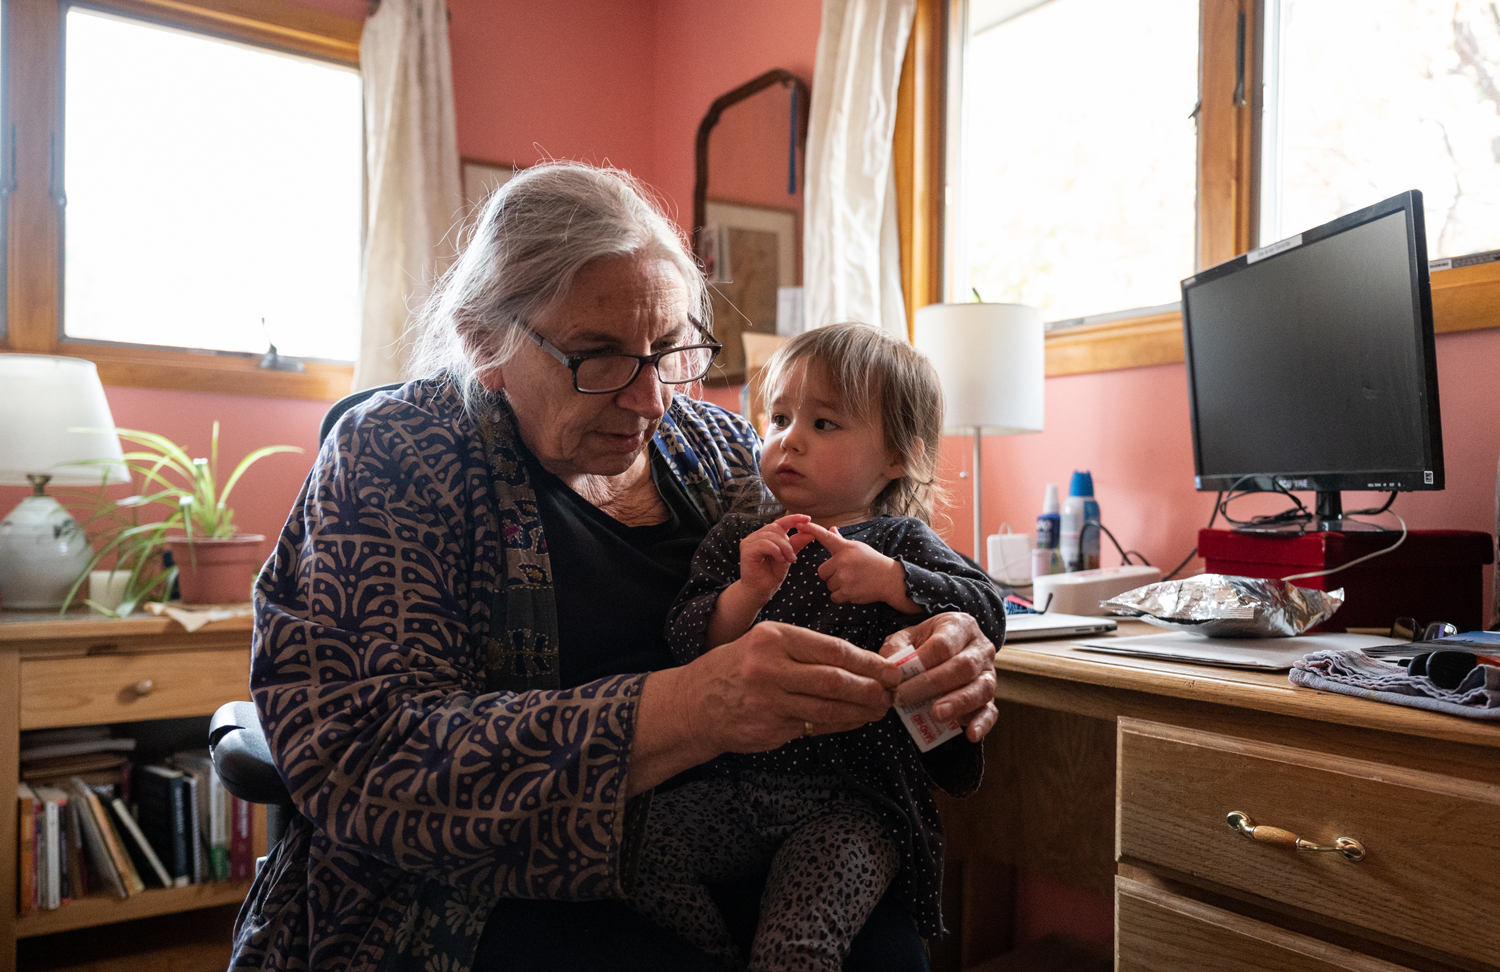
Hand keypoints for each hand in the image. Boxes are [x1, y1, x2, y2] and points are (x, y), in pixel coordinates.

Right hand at [680, 621, 901, 754]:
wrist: (694, 704)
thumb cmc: (735, 668)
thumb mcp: (763, 643)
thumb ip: (803, 649)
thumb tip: (856, 661)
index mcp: (773, 638)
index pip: (832, 649)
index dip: (867, 661)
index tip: (889, 668)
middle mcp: (770, 668)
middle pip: (834, 681)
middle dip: (870, 688)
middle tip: (892, 692)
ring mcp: (769, 702)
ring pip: (828, 708)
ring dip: (860, 711)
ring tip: (880, 709)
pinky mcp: (770, 729)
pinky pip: (814, 727)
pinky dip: (840, 724)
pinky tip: (854, 721)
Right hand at [739, 514, 816, 601]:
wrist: (761, 591)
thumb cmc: (772, 574)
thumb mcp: (789, 556)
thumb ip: (797, 543)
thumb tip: (811, 532)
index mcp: (766, 535)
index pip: (780, 521)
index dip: (794, 518)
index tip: (808, 519)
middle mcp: (756, 536)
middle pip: (776, 528)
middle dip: (788, 542)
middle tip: (793, 557)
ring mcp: (749, 542)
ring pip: (771, 535)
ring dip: (783, 548)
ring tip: (787, 560)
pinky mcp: (746, 550)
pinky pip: (764, 543)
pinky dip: (775, 551)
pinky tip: (780, 559)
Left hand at [798, 522, 916, 611]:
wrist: (889, 579)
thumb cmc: (872, 561)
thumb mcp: (858, 548)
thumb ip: (841, 541)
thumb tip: (831, 529)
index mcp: (845, 548)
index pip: (826, 537)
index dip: (813, 530)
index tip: (801, 524)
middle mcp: (842, 561)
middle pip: (822, 571)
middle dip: (831, 574)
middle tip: (846, 573)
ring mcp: (844, 577)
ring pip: (829, 584)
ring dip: (837, 585)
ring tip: (853, 581)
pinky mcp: (847, 592)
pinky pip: (834, 596)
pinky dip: (841, 596)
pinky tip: (853, 590)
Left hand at [881, 613, 997, 742]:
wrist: (949, 648)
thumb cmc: (925, 643)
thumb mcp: (907, 637)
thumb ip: (896, 649)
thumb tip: (889, 671)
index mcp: (959, 626)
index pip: (943, 645)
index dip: (920, 664)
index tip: (898, 682)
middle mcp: (980, 648)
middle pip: (963, 666)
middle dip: (932, 685)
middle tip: (905, 699)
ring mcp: (989, 673)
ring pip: (980, 688)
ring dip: (958, 703)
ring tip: (936, 715)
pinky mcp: (991, 697)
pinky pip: (991, 711)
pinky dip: (982, 723)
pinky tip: (970, 734)